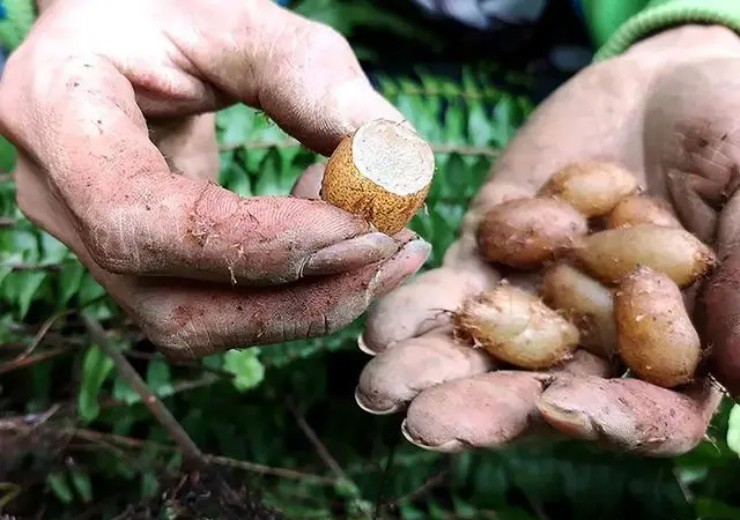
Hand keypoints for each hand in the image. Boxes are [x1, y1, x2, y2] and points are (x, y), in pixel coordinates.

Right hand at [0, 0, 429, 359]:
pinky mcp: (137, 266)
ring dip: (306, 306)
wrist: (117, 35)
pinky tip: (338, 240)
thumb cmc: (170, 12)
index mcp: (56, 113)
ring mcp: (90, 243)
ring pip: (198, 326)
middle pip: (172, 304)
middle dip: (301, 297)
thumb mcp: (240, 19)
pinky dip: (291, 294)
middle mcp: (57, 197)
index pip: (141, 217)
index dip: (257, 242)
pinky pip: (214, 311)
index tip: (362, 227)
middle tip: (397, 253)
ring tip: (382, 245)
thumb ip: (315, 81)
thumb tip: (394, 170)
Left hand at [353, 25, 739, 455]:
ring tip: (380, 387)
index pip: (651, 413)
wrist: (662, 86)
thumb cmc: (729, 134)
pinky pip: (451, 293)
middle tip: (427, 425)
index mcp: (675, 348)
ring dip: (432, 373)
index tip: (563, 406)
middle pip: (544, 395)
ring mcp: (537, 302)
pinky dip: (417, 309)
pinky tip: (381, 325)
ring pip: (484, 354)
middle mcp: (599, 341)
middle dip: (486, 411)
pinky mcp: (490, 260)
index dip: (611, 420)